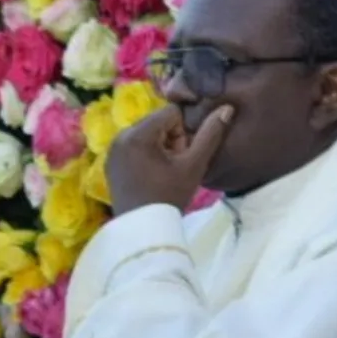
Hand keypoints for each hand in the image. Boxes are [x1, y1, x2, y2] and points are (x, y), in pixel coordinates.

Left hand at [106, 104, 233, 216]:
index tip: (185, 154)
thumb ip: (211, 134)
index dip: (185, 130)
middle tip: (176, 164)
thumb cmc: (169, 195)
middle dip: (172, 138)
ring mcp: (112, 149)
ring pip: (146, 133)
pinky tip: (152, 174)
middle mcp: (120, 135)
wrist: (143, 229)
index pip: (171, 112)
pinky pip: (134, 146)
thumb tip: (226, 108)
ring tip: (165, 170)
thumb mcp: (194, 164)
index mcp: (138, 133)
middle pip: (157, 122)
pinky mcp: (110, 162)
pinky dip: (146, 154)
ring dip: (160, 146)